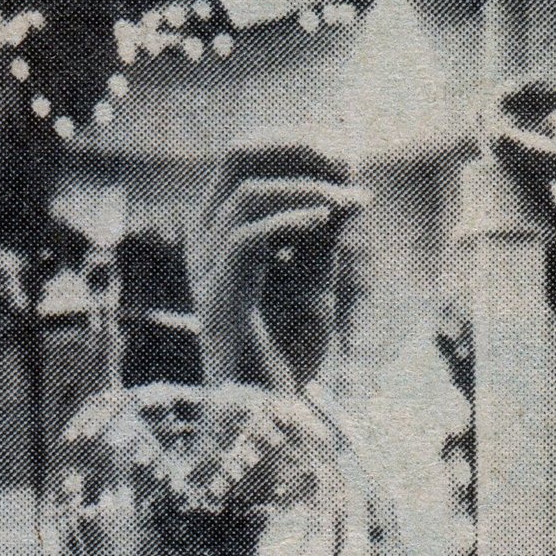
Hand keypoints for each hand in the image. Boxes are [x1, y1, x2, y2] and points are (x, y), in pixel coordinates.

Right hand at [190, 146, 367, 393]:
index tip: (349, 156)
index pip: (248, 154)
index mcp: (222, 226)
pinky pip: (248, 236)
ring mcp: (206, 264)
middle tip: (348, 163)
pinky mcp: (217, 293)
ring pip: (247, 192)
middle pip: (240, 154)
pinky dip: (292, 220)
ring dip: (307, 188)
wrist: (271, 412)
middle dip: (299, 148)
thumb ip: (323, 233)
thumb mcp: (316, 278)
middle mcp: (206, 236)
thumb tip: (349, 185)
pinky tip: (329, 222)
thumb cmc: (288, 350)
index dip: (298, 143)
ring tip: (349, 201)